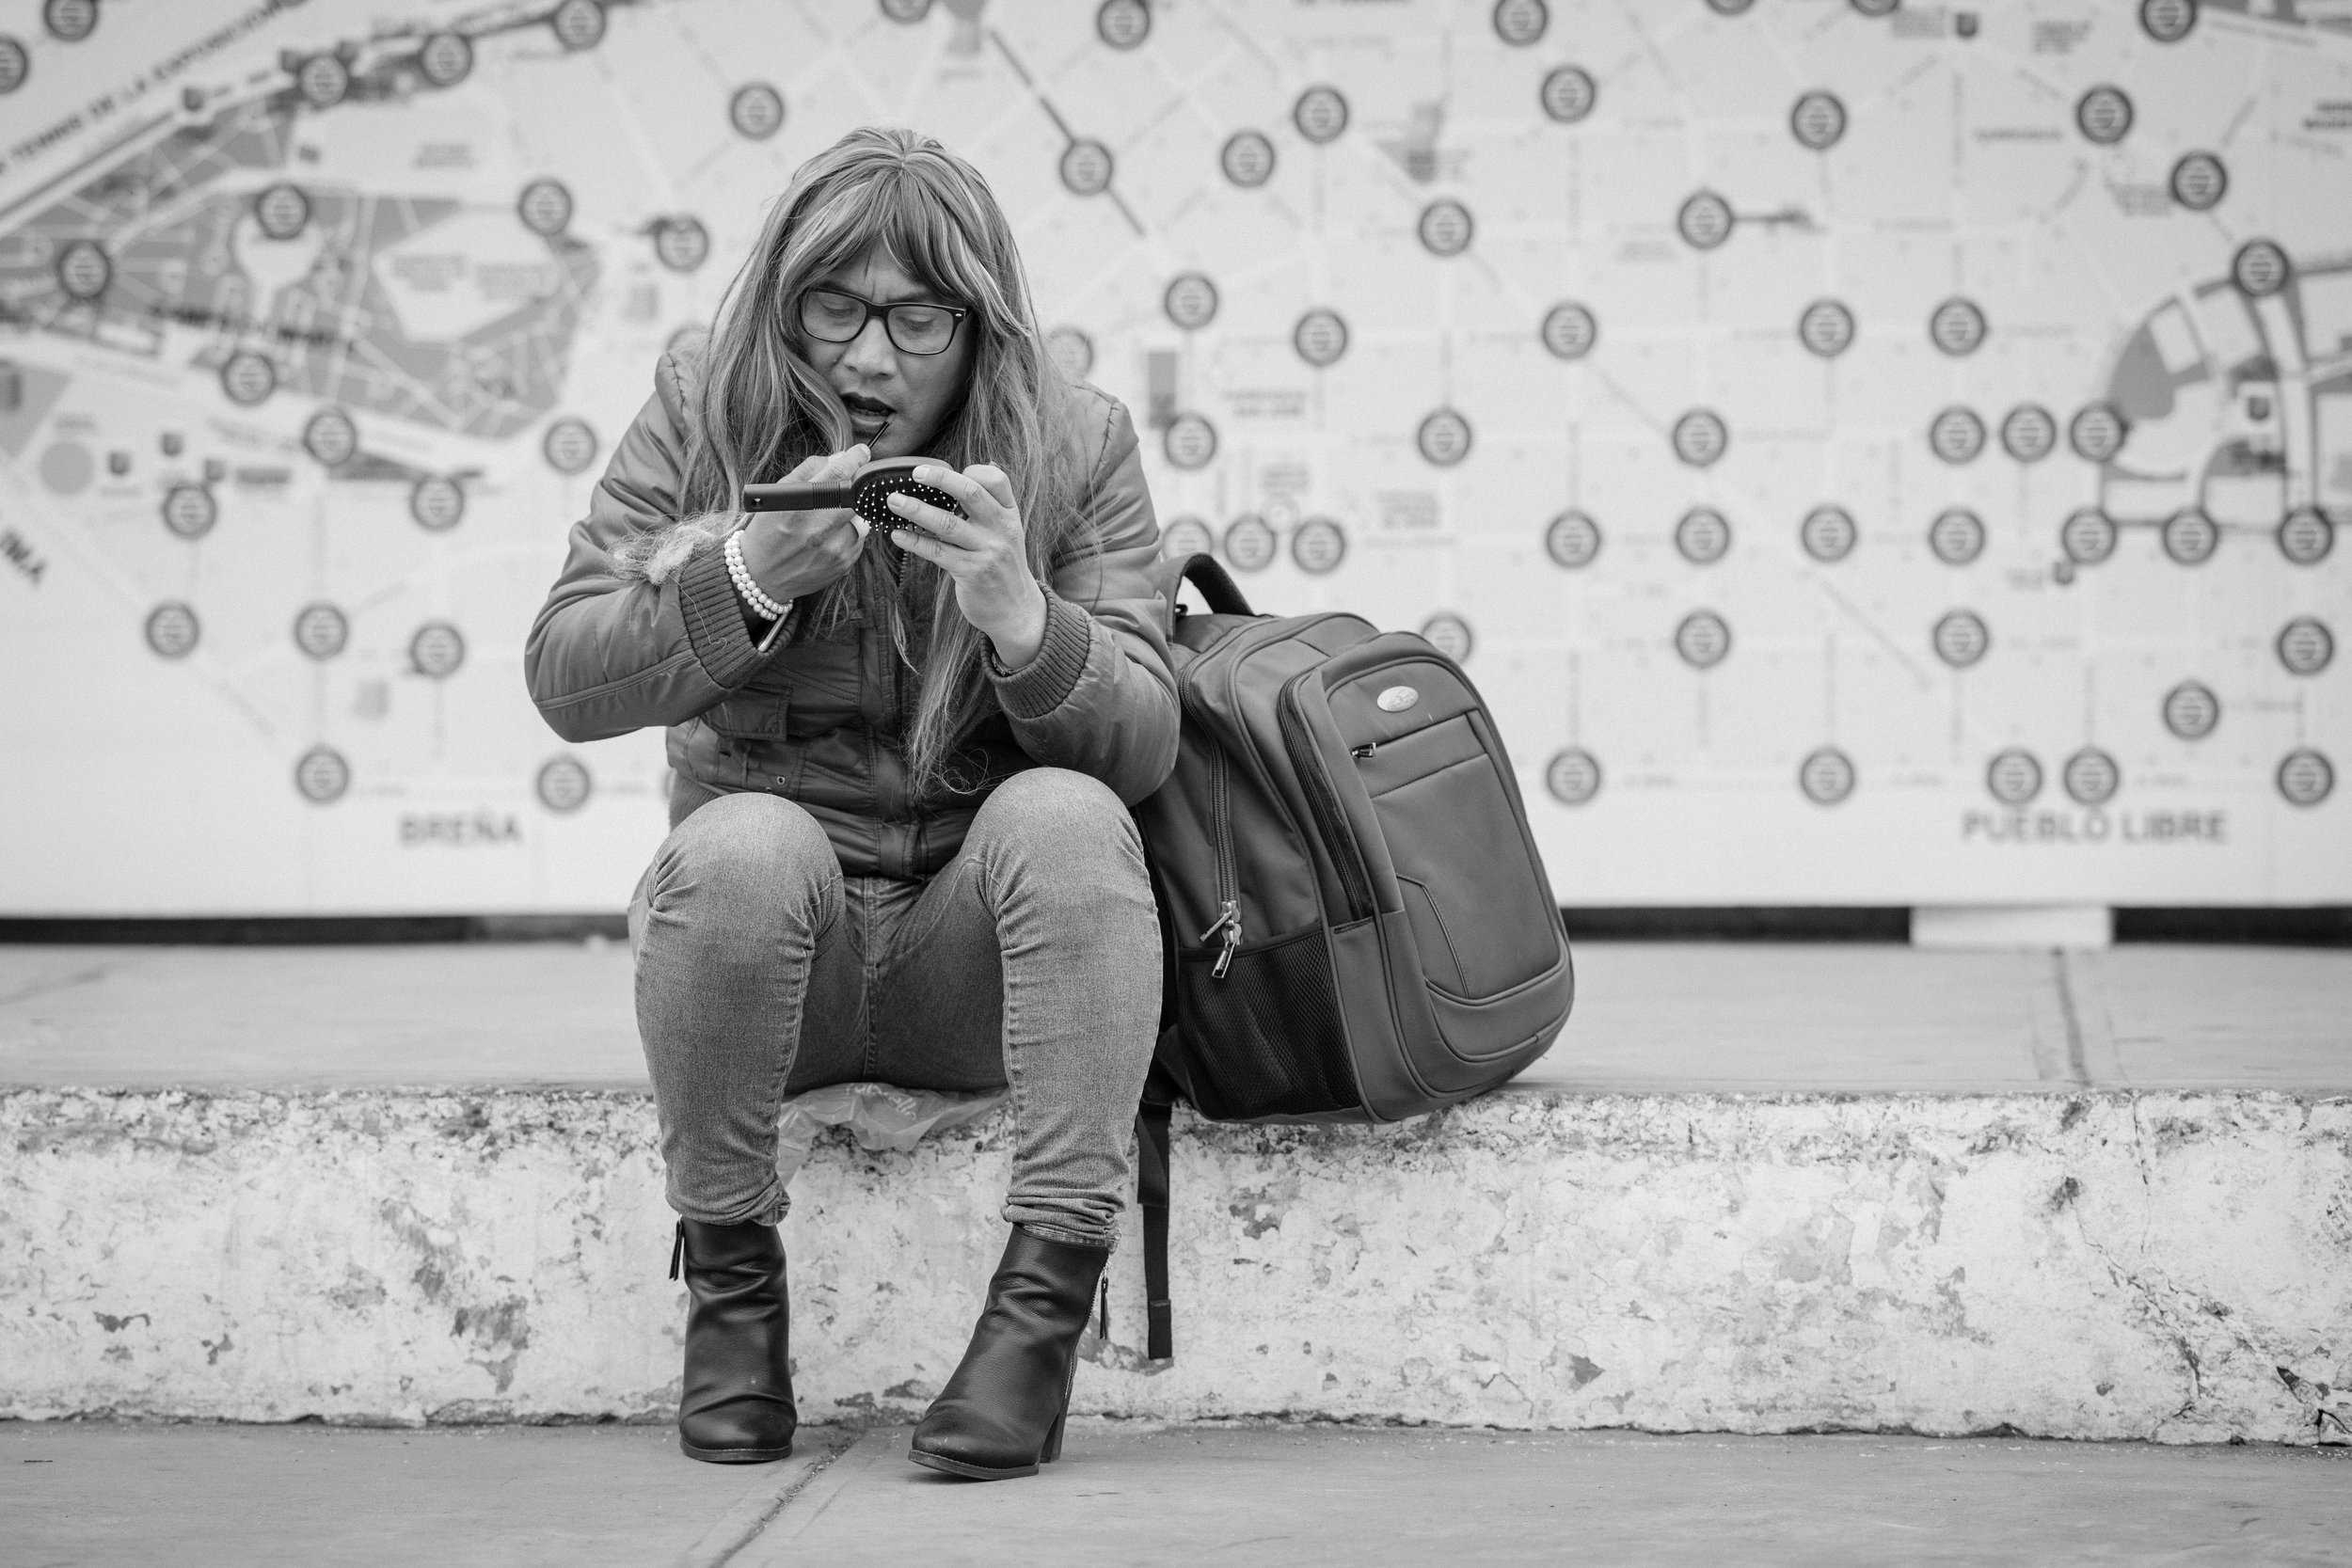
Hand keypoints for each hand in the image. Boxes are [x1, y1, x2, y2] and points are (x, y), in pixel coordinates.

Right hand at [736, 444, 871, 603]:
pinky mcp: (843, 565)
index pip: (837, 474)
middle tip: (848, 485)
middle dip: (855, 487)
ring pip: (860, 518)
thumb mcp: (777, 496)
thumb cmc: (767, 531)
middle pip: (855, 496)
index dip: (854, 459)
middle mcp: (817, 529)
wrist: (760, 576)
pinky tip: (830, 538)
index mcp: (797, 508)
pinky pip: (859, 539)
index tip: (861, 453)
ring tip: (829, 520)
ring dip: (851, 513)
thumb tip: (840, 457)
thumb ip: (808, 472)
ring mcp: (833, 550)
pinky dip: (849, 533)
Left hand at [884, 463, 1048, 669]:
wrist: (1016, 610)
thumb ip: (994, 502)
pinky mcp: (971, 573)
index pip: (996, 480)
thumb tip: (984, 464)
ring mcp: (987, 551)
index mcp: (1010, 514)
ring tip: (894, 501)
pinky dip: (914, 542)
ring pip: (947, 523)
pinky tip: (898, 535)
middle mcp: (1001, 529)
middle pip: (970, 493)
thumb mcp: (1008, 531)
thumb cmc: (1004, 566)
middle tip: (915, 473)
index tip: (948, 472)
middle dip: (940, 479)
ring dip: (916, 510)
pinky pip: (937, 552)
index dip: (972, 470)